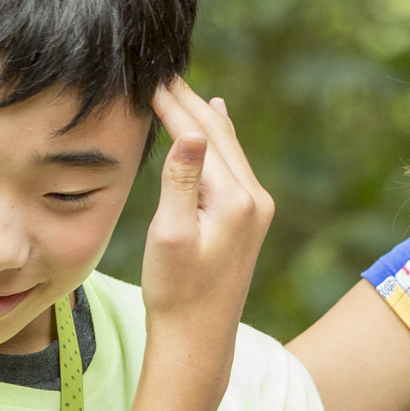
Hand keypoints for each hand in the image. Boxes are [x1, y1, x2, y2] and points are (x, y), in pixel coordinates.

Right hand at [140, 78, 274, 348]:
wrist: (200, 338)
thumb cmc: (176, 292)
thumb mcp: (170, 235)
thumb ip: (181, 181)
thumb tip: (190, 132)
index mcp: (235, 198)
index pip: (201, 136)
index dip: (174, 105)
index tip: (152, 77)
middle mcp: (254, 198)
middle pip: (220, 135)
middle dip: (190, 102)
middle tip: (163, 72)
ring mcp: (257, 208)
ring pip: (228, 147)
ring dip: (205, 117)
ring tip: (183, 88)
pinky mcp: (252, 218)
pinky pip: (233, 164)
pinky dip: (217, 139)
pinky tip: (216, 122)